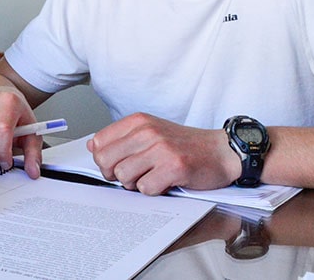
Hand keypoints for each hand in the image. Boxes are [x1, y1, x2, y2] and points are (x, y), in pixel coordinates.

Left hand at [87, 113, 239, 194]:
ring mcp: (161, 149)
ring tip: (153, 176)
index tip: (118, 163)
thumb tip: (93, 146)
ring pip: (124, 177)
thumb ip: (121, 139)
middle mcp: (147, 132)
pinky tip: (165, 182)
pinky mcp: (174, 167)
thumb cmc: (184, 145)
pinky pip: (146, 188)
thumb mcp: (150, 132)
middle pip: (106, 162)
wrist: (220, 151)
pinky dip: (154, 190)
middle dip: (115, 175)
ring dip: (136, 184)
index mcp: (138, 121)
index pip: (98, 143)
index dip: (104, 160)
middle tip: (134, 175)